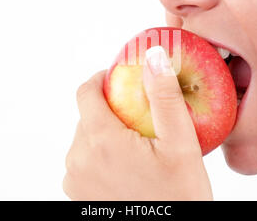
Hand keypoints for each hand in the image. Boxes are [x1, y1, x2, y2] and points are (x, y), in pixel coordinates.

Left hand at [63, 46, 212, 199]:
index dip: (101, 79)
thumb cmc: (179, 199)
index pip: (85, 92)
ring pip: (85, 138)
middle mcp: (79, 159)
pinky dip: (102, 154)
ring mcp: (75, 180)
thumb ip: (164, 97)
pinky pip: (85, 160)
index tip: (120, 78)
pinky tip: (128, 166)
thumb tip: (153, 57)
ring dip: (107, 132)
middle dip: (111, 109)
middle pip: (87, 116)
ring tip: (139, 146)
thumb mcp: (180, 145)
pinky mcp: (77, 195)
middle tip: (141, 118)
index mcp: (101, 142)